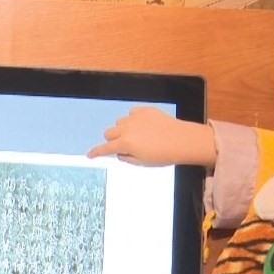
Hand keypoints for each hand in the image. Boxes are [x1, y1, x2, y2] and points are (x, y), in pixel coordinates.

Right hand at [85, 106, 216, 167]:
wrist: (183, 141)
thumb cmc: (164, 155)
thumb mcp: (142, 163)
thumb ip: (127, 158)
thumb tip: (120, 153)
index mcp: (125, 144)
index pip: (104, 148)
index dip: (95, 152)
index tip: (90, 154)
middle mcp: (127, 129)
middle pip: (108, 132)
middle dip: (111, 139)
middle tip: (122, 145)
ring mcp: (136, 118)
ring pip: (120, 122)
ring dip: (122, 129)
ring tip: (136, 135)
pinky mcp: (146, 110)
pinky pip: (132, 113)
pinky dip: (133, 120)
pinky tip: (142, 126)